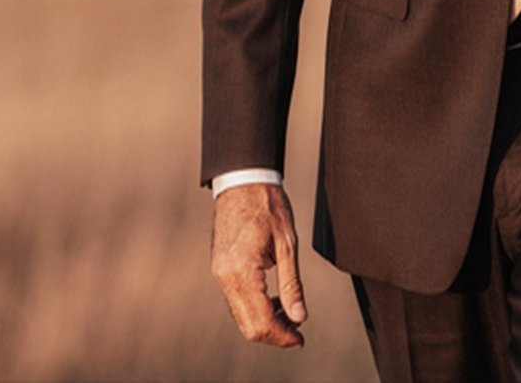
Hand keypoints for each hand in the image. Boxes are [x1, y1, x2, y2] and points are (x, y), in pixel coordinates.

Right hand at [211, 183, 306, 347]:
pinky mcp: (220, 270)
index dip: (282, 335)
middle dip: (274, 334)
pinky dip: (255, 308)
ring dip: (265, 322)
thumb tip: (299, 317)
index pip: (261, 320)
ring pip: (241, 316)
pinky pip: (237, 300)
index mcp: (242, 271)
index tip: (301, 338)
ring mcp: (219, 274)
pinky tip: (274, 300)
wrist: (243, 182)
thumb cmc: (268, 206)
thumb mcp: (288, 244)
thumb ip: (292, 284)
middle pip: (248, 325)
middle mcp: (225, 277)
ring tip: (290, 314)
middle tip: (298, 331)